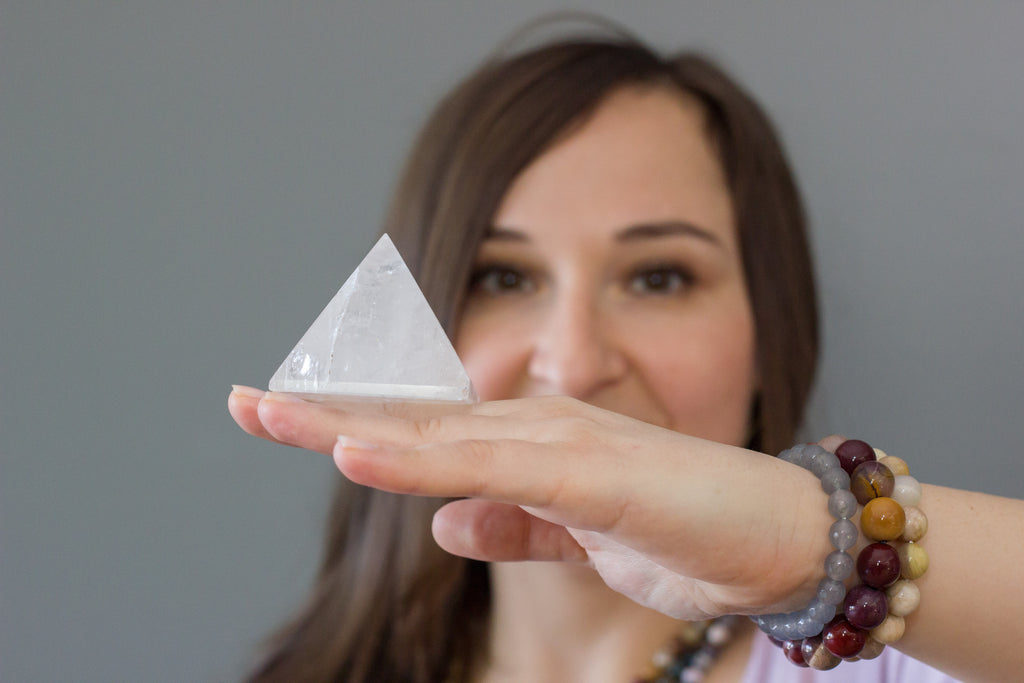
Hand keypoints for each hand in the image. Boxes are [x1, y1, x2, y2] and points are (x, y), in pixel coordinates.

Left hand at [229, 387, 830, 619]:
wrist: (779, 539)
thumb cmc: (682, 529)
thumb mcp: (573, 538)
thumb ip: (511, 522)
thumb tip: (444, 524)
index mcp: (532, 448)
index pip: (427, 433)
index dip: (351, 423)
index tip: (282, 416)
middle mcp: (538, 433)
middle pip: (416, 422)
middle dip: (326, 412)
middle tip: (244, 403)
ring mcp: (565, 448)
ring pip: (442, 436)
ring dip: (353, 426)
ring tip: (274, 415)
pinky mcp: (594, 477)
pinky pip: (496, 469)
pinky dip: (427, 461)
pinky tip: (364, 453)